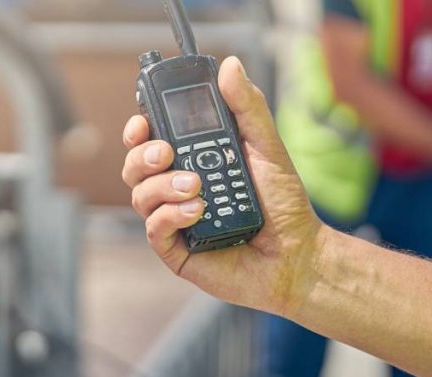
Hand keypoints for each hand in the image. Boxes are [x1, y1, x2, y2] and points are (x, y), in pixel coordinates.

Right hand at [121, 57, 325, 315]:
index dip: (138, 131)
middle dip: (142, 156)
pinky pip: (153, 229)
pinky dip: (170, 215)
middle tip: (167, 153)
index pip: (149, 142)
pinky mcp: (175, 251)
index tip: (142, 123)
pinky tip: (197, 212)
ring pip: (140, 196)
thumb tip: (230, 66)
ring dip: (163, 186)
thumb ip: (247, 107)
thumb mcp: (266, 147)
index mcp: (191, 162)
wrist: (296, 254)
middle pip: (134, 167)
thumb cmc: (283, 205)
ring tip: (197, 187)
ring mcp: (173, 221)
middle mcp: (175, 190)